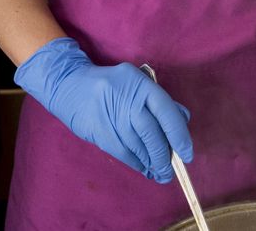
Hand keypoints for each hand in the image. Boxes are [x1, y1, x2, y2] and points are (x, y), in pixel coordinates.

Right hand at [14, 37, 192, 182]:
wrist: (69, 84)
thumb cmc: (111, 85)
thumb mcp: (136, 83)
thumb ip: (158, 100)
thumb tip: (183, 120)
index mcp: (139, 83)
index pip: (166, 111)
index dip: (179, 135)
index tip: (187, 154)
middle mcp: (126, 98)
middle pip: (150, 132)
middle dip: (163, 156)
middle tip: (170, 171)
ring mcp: (110, 114)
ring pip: (137, 146)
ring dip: (151, 163)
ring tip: (160, 173)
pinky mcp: (97, 130)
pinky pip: (122, 152)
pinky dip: (136, 163)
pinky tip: (143, 168)